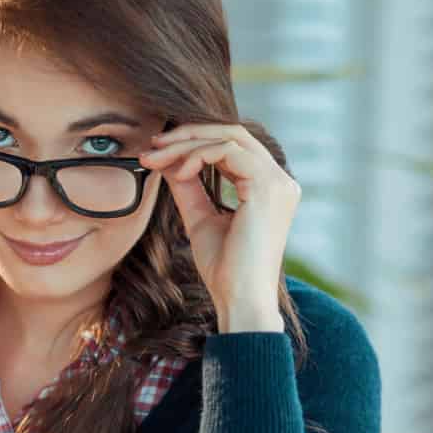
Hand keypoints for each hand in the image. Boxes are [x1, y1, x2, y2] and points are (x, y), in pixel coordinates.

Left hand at [138, 124, 300, 332]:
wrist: (238, 299)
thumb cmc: (224, 269)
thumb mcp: (200, 218)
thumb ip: (189, 187)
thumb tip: (169, 160)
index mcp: (269, 187)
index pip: (233, 145)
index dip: (194, 141)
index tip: (157, 151)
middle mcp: (280, 180)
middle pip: (233, 133)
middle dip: (188, 135)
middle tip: (152, 146)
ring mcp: (278, 182)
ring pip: (230, 138)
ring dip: (187, 144)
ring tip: (156, 160)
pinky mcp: (268, 187)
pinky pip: (229, 151)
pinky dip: (199, 155)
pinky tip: (179, 172)